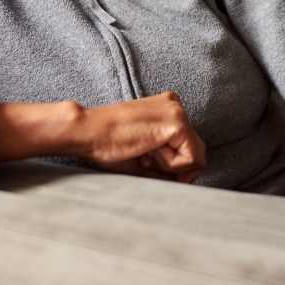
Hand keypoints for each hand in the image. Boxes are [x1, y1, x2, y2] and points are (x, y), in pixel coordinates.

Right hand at [72, 92, 205, 182]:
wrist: (88, 131)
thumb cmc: (107, 143)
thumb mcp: (144, 149)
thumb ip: (168, 158)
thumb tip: (189, 178)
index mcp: (167, 107)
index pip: (187, 145)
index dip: (172, 165)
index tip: (146, 159)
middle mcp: (176, 105)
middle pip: (196, 151)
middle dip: (175, 167)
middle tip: (145, 158)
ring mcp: (178, 112)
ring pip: (196, 156)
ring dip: (171, 165)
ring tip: (144, 152)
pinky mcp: (177, 123)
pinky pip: (190, 159)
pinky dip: (170, 165)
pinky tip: (148, 151)